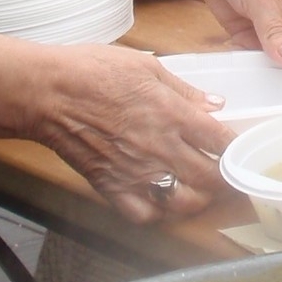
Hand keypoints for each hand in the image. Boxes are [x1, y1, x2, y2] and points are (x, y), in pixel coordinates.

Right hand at [24, 43, 236, 222]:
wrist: (47, 93)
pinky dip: (158, 213)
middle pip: (211, 177)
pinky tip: (159, 198)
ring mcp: (137, 172)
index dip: (234, 147)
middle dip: (223, 177)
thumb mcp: (145, 66)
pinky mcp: (113, 187)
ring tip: (194, 187)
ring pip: (185, 202)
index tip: (234, 148)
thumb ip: (184, 90)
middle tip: (221, 171)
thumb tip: (215, 105)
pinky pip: (145, 215)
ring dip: (196, 198)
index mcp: (172, 114)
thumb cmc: (91, 72)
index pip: (221, 141)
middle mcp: (160, 147)